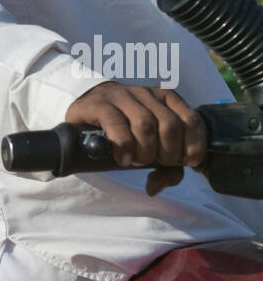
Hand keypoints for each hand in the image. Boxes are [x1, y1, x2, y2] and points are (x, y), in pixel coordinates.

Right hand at [65, 82, 206, 196]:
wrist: (87, 110)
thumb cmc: (126, 130)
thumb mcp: (152, 147)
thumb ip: (166, 168)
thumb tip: (154, 187)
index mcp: (167, 99)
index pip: (192, 121)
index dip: (193, 146)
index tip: (184, 162)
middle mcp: (148, 94)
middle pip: (170, 126)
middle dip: (166, 154)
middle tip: (153, 162)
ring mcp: (123, 96)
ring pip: (145, 125)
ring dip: (144, 151)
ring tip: (135, 160)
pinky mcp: (100, 104)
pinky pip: (117, 125)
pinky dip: (124, 146)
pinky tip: (122, 157)